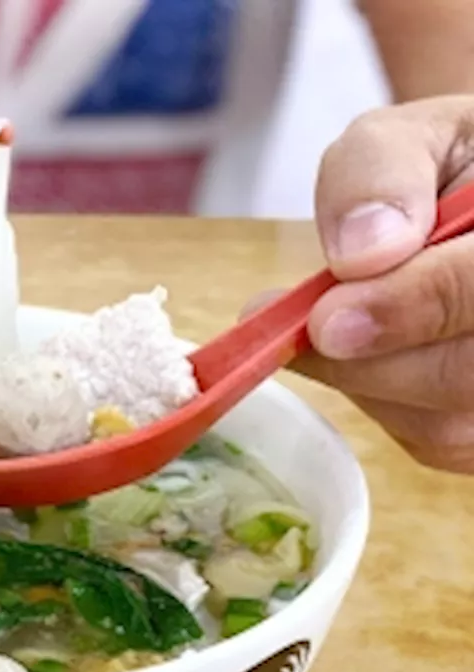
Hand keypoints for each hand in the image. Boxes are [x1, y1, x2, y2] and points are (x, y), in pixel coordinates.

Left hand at [245, 96, 473, 473]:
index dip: (414, 306)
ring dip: (370, 380)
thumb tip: (361, 253)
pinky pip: (440, 442)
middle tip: (305, 326)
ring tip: (338, 322)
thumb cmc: (445, 169)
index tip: (327, 317)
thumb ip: (379, 172)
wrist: (470, 201)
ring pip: (451, 425)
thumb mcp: (411, 138)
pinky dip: (385, 403)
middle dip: (373, 356)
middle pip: (467, 374)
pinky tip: (372, 351)